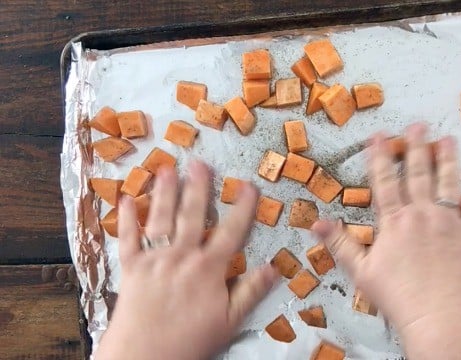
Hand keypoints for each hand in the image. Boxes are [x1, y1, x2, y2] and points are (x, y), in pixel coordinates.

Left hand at [96, 161, 276, 359]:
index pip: (231, 231)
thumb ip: (250, 292)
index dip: (243, 208)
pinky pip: (128, 238)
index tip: (249, 187)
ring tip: (167, 169)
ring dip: (164, 192)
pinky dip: (127, 218)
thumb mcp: (230, 321)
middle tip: (200, 163)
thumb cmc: (190, 341)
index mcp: (208, 269)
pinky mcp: (131, 268)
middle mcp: (182, 256)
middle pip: (192, 215)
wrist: (144, 356)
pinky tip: (126, 198)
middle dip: (198, 187)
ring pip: (161, 218)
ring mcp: (155, 259)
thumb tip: (273, 268)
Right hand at [312, 124, 460, 358]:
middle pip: (417, 174)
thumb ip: (340, 244)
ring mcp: (449, 222)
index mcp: (394, 221)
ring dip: (448, 159)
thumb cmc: (398, 296)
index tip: (379, 135)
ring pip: (448, 183)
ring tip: (448, 139)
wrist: (438, 315)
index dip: (380, 156)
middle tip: (418, 125)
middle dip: (416, 147)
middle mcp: (422, 214)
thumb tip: (316, 223)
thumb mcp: (360, 271)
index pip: (384, 181)